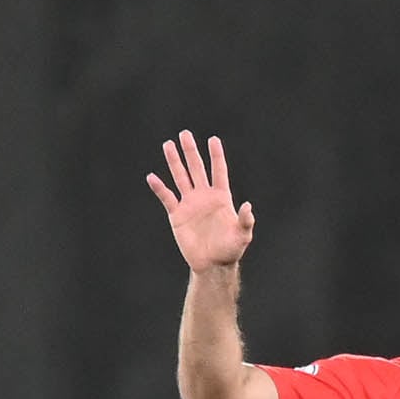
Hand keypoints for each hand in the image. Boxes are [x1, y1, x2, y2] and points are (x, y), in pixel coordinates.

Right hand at [145, 130, 253, 272]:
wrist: (212, 264)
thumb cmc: (230, 250)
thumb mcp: (243, 235)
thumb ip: (245, 220)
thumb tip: (247, 206)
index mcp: (221, 197)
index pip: (218, 171)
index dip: (216, 155)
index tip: (213, 139)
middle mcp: (204, 196)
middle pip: (196, 168)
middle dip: (191, 151)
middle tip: (185, 134)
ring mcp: (190, 204)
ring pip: (181, 177)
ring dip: (174, 162)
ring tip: (168, 145)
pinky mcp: (177, 215)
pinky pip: (167, 198)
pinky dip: (159, 188)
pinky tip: (152, 177)